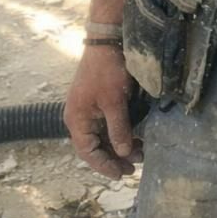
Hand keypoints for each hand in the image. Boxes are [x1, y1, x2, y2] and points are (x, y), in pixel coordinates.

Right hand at [64, 44, 140, 177]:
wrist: (106, 43)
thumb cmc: (107, 71)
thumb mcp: (115, 102)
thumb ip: (119, 129)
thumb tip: (124, 153)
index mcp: (77, 120)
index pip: (88, 152)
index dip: (104, 165)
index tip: (121, 174)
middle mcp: (79, 118)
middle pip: (94, 147)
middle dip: (113, 159)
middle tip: (133, 169)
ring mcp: (87, 111)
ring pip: (101, 138)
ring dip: (118, 148)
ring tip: (139, 155)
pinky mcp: (97, 105)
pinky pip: (106, 127)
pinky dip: (119, 135)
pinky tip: (134, 140)